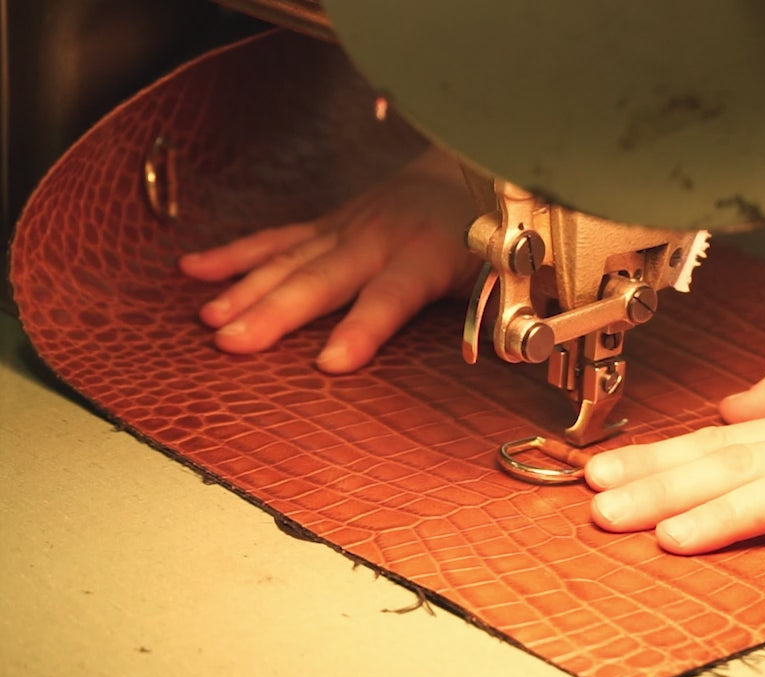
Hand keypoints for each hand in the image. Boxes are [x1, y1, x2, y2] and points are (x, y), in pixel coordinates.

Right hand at [179, 146, 482, 372]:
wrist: (471, 163)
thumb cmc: (485, 229)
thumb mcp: (503, 273)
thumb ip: (496, 310)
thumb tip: (507, 352)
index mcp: (425, 256)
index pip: (390, 297)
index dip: (361, 330)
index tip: (331, 363)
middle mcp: (379, 239)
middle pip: (321, 280)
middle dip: (275, 312)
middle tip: (233, 342)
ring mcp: (347, 228)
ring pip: (289, 260)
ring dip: (246, 289)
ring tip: (210, 319)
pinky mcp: (328, 224)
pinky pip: (276, 239)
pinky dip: (234, 254)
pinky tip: (196, 271)